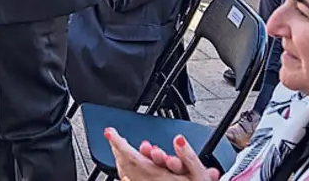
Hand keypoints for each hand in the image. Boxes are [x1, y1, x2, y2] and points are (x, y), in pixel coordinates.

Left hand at [103, 129, 219, 180]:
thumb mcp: (198, 176)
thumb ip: (189, 156)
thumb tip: (179, 139)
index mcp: (156, 176)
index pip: (130, 156)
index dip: (118, 142)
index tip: (109, 132)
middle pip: (125, 164)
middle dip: (118, 149)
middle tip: (113, 138)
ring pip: (126, 175)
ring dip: (121, 161)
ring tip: (119, 152)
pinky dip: (126, 175)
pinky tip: (126, 174)